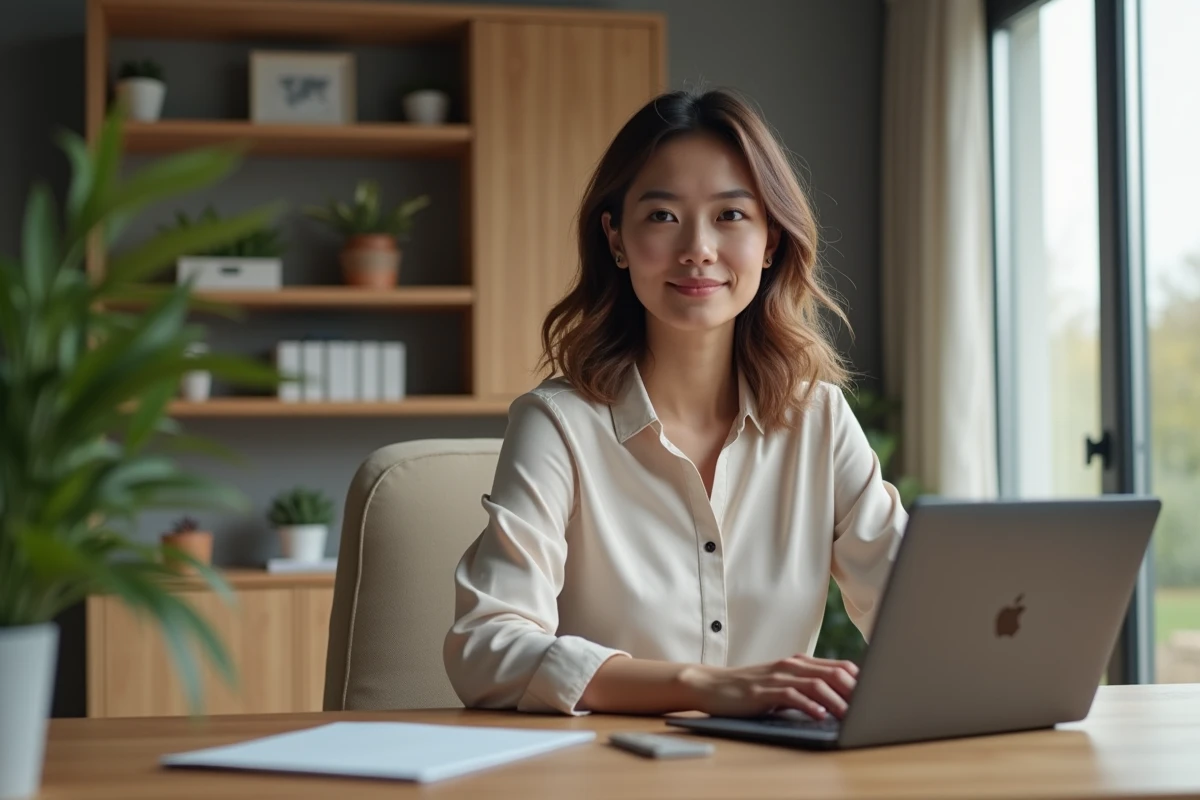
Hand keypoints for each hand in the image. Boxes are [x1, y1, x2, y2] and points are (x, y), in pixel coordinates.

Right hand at [680, 655, 858, 718]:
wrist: (711, 685)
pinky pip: (792, 696)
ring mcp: (777, 677)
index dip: (860, 681)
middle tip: (871, 707)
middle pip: (832, 673)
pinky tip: (820, 716)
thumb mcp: (780, 685)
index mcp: (798, 663)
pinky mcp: (763, 691)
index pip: (838, 667)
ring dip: (837, 700)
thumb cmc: (748, 688)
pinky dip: (809, 706)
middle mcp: (791, 666)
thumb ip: (805, 688)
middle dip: (855, 691)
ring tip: (851, 715)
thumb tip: (838, 701)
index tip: (876, 696)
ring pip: (816, 684)